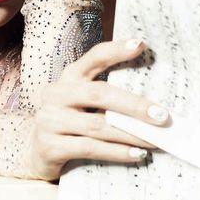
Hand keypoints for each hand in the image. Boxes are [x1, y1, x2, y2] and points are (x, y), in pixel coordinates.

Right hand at [24, 39, 169, 180]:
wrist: (38, 154)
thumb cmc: (73, 123)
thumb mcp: (85, 103)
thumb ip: (109, 95)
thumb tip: (155, 100)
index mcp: (69, 76)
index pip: (94, 58)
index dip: (116, 51)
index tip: (140, 45)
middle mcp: (55, 94)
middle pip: (99, 94)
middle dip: (134, 105)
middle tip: (161, 116)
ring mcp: (49, 120)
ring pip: (97, 126)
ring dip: (130, 134)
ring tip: (155, 141)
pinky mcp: (49, 146)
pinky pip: (89, 148)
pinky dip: (117, 152)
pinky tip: (136, 154)